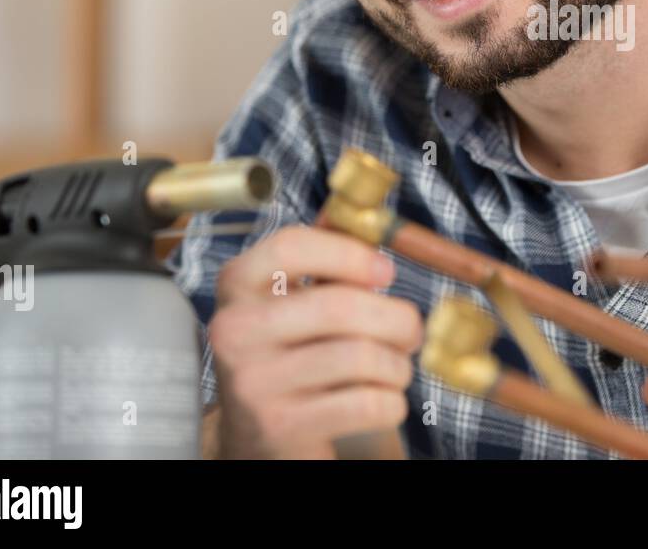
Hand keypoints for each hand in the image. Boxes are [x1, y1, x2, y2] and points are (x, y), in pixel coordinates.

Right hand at [208, 224, 423, 458]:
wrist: (258, 436)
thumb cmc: (289, 352)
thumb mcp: (291, 299)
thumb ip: (324, 255)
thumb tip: (362, 211)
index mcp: (238, 284)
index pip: (292, 247)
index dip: (351, 253)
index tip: (386, 271)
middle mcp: (235, 330)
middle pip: (340, 307)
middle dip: (397, 318)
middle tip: (411, 329)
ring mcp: (254, 382)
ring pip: (361, 358)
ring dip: (398, 365)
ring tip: (395, 367)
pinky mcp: (279, 427)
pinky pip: (367, 404)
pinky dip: (392, 402)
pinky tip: (382, 398)